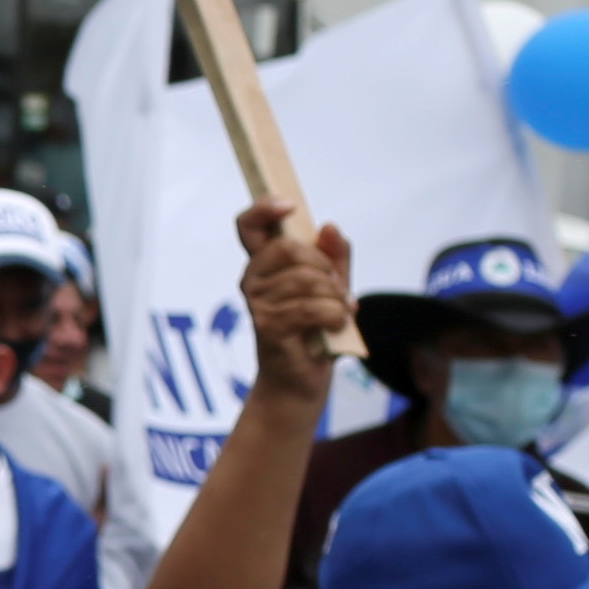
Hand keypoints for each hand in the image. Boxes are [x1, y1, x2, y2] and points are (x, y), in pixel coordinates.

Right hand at [231, 197, 353, 399]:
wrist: (300, 381)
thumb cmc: (314, 331)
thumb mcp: (332, 287)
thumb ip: (334, 256)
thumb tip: (330, 228)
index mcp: (264, 265)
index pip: (249, 226)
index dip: (263, 208)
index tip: (288, 207)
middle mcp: (253, 281)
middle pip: (288, 248)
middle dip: (324, 265)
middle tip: (336, 288)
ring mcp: (257, 305)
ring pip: (307, 279)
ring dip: (335, 297)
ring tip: (339, 312)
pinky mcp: (269, 328)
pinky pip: (313, 308)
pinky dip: (336, 315)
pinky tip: (338, 324)